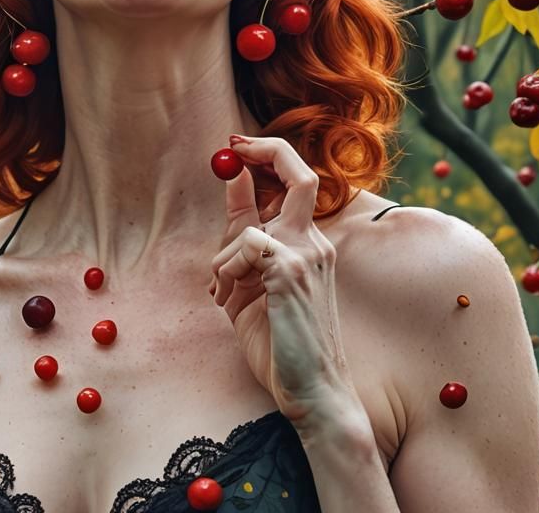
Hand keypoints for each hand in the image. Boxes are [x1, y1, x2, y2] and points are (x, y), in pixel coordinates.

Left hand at [208, 135, 356, 426]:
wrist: (311, 392)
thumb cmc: (281, 343)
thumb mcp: (252, 284)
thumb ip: (242, 241)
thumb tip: (229, 190)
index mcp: (309, 243)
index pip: (296, 182)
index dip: (267, 155)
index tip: (237, 146)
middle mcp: (314, 242)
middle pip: (299, 172)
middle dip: (262, 150)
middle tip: (233, 146)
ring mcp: (308, 254)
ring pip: (250, 224)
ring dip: (224, 256)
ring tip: (224, 293)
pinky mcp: (292, 270)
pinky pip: (245, 244)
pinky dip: (227, 268)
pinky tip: (228, 298)